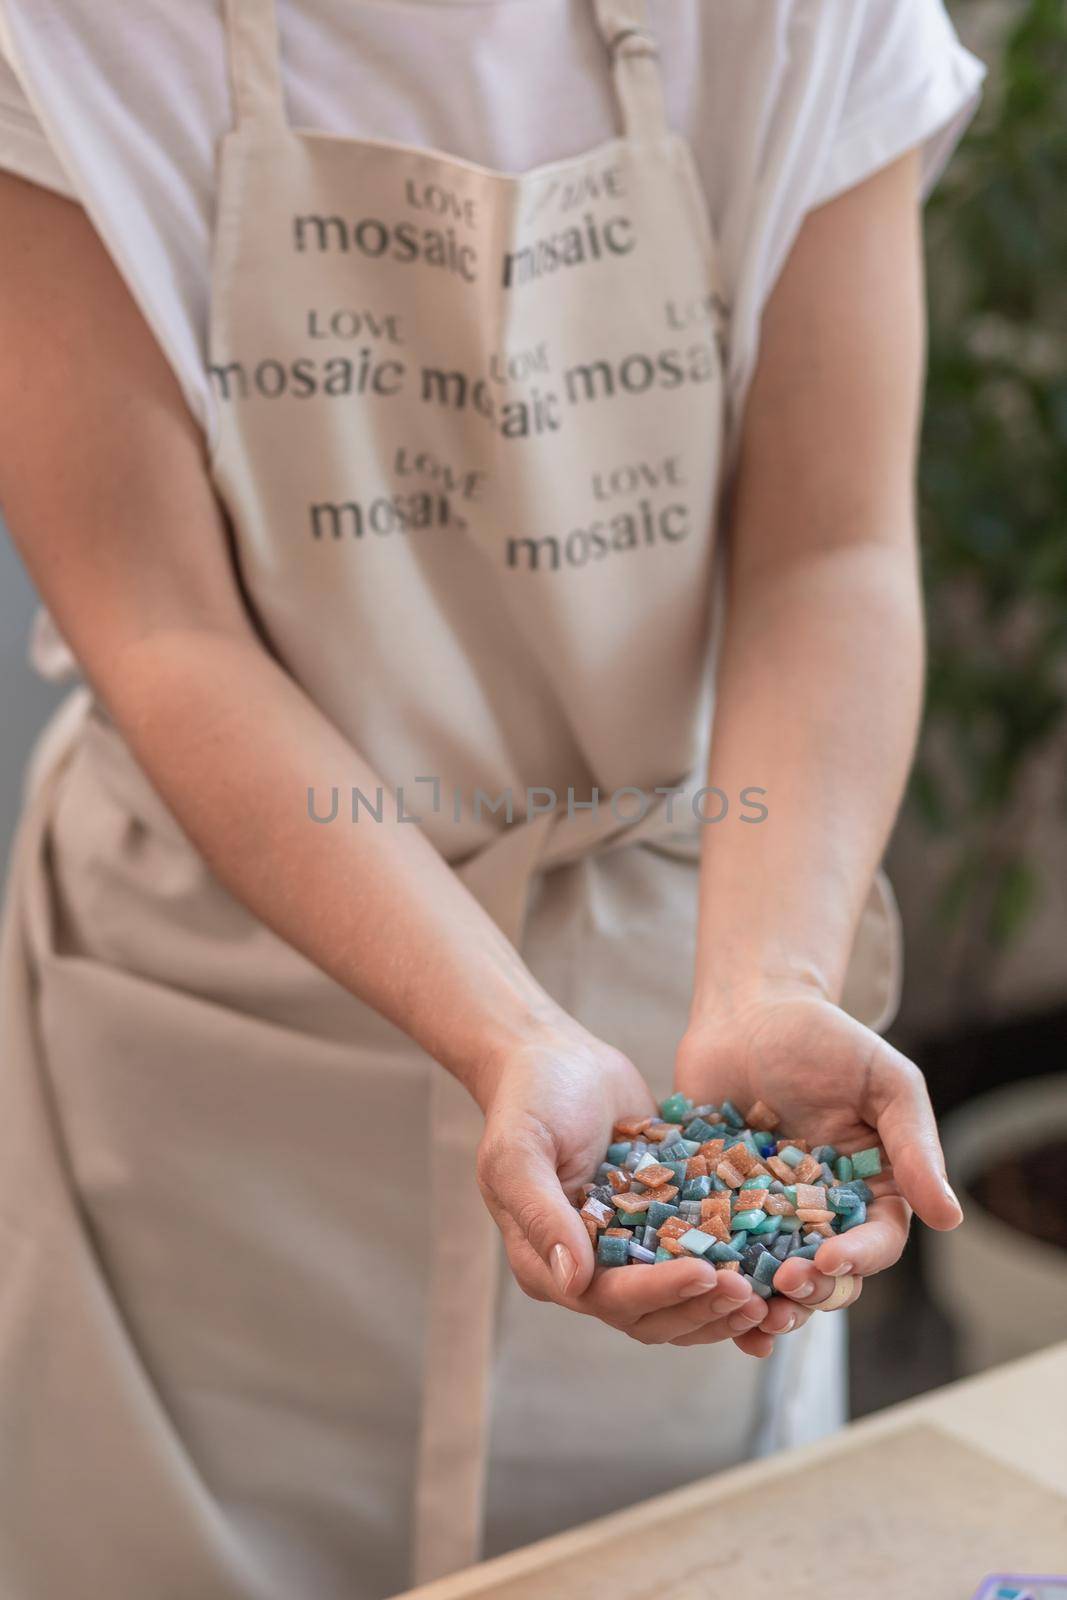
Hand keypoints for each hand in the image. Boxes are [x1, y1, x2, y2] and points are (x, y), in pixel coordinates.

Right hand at [475, 1017, 791, 1350]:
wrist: (554, 1055)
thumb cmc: (528, 1099)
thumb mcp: (518, 1151)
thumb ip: (541, 1214)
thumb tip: (572, 1282)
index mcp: (549, 1262)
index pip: (610, 1297)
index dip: (660, 1293)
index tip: (707, 1273)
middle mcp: (591, 1266)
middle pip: (653, 1313)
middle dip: (701, 1306)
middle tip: (751, 1294)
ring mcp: (630, 1245)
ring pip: (682, 1297)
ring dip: (722, 1302)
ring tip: (768, 1292)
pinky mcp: (663, 1220)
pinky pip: (700, 1251)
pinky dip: (733, 1263)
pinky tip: (775, 1258)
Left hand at [675, 987, 962, 1317]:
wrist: (748, 1011)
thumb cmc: (826, 1038)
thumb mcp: (884, 1081)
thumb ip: (914, 1146)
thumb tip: (950, 1219)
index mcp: (871, 1188)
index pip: (877, 1240)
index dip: (859, 1259)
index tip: (831, 1261)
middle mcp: (821, 1212)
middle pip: (827, 1274)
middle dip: (810, 1293)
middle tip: (784, 1289)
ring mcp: (766, 1213)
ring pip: (772, 1276)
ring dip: (763, 1303)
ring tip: (745, 1311)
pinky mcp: (716, 1204)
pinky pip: (717, 1250)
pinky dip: (711, 1276)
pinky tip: (698, 1288)